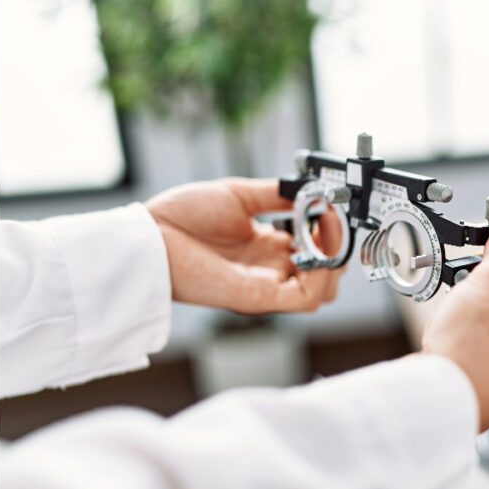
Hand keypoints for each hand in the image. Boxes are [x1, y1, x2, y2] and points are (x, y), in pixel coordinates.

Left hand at [146, 178, 342, 313]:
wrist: (149, 236)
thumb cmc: (181, 218)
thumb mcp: (239, 195)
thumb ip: (276, 194)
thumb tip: (309, 189)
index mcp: (267, 246)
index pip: (315, 249)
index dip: (330, 230)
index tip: (331, 206)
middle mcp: (270, 269)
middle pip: (325, 275)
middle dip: (339, 249)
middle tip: (333, 222)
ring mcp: (266, 285)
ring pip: (323, 292)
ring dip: (335, 263)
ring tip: (327, 235)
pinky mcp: (259, 296)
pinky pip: (306, 298)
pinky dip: (323, 277)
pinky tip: (317, 249)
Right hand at [421, 216, 488, 430]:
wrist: (437, 400)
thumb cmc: (475, 348)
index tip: (488, 240)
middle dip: (487, 284)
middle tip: (467, 273)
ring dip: (473, 307)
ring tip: (456, 303)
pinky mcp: (484, 386)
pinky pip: (478, 347)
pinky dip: (463, 332)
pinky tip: (450, 329)